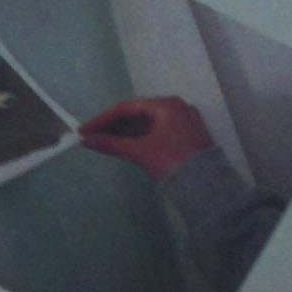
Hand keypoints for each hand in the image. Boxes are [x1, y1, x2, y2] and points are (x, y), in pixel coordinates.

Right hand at [77, 95, 212, 178]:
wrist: (206, 186)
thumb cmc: (172, 162)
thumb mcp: (140, 152)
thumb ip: (112, 144)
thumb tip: (87, 140)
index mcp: (167, 104)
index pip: (127, 107)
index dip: (103, 119)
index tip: (85, 130)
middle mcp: (176, 108)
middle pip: (137, 115)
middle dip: (113, 127)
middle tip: (92, 138)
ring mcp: (182, 122)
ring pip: (146, 125)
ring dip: (124, 134)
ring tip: (103, 144)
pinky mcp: (185, 137)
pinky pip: (156, 133)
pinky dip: (139, 140)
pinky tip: (123, 148)